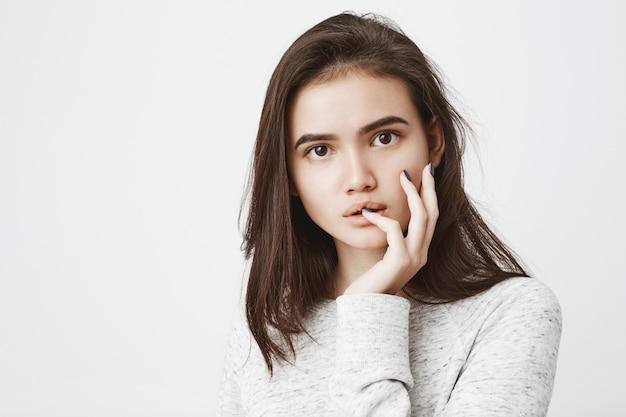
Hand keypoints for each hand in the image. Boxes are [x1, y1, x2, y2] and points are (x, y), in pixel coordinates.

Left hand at [343, 164, 437, 295]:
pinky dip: (382, 218)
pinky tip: (368, 213)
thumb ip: (391, 242)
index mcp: (419, 253)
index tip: (426, 176)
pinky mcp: (399, 261)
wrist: (365, 308)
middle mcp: (421, 255)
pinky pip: (394, 230)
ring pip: (421, 218)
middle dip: (429, 189)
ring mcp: (413, 258)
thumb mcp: (385, 259)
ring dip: (412, 194)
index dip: (430, 196)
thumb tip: (386, 219)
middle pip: (432, 214)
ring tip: (403, 177)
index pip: (431, 219)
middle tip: (422, 168)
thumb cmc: (370, 283)